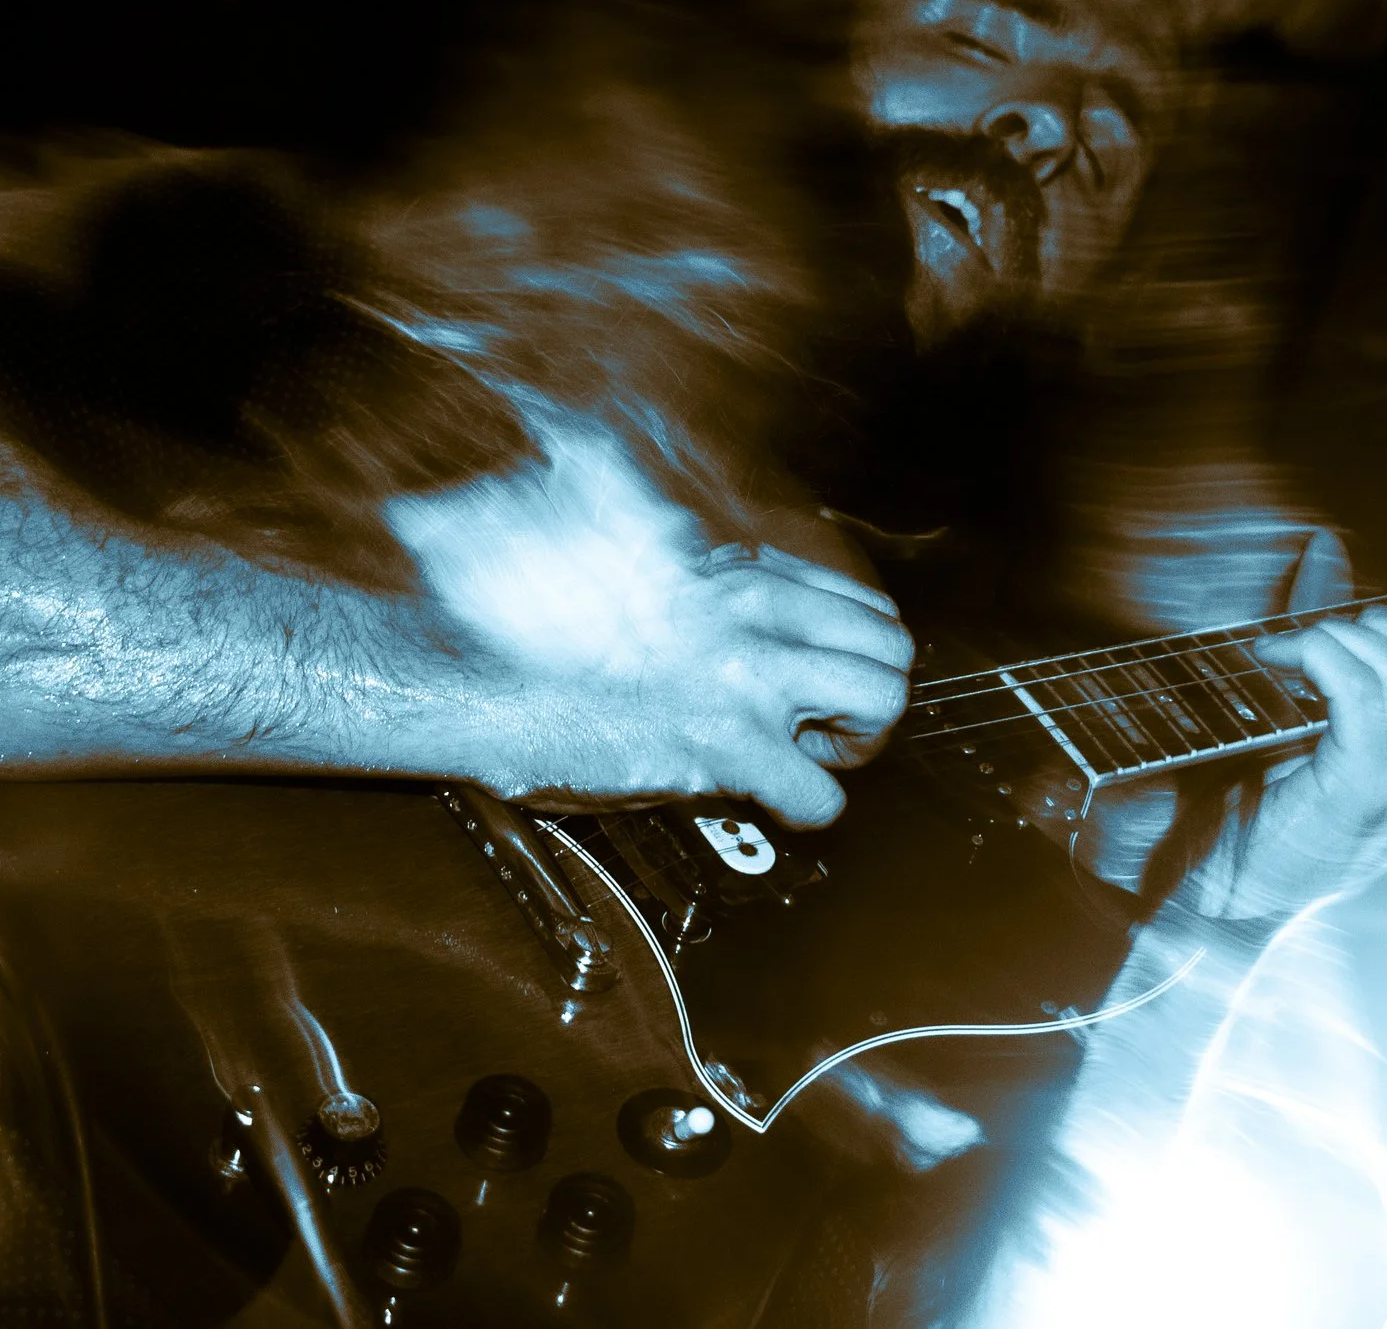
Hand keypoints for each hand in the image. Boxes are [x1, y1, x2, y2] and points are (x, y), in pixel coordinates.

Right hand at [476, 543, 912, 827]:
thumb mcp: (641, 579)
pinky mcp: (722, 740)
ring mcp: (743, 673)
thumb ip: (703, 580)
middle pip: (891, 647)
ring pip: (882, 702)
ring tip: (803, 759)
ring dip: (853, 746)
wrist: (495, 682)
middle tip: (823, 729)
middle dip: (869, 701)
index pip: (862, 605)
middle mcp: (752, 610)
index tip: (816, 684)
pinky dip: (805, 811)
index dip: (850, 656)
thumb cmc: (557, 643)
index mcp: (738, 575)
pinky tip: (765, 800)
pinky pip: (822, 794)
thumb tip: (732, 582)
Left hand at [1186, 606, 1386, 918]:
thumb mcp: (1313, 724)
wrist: (1218, 903)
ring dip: (1338, 639)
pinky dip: (1316, 657)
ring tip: (1285, 651)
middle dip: (1376, 627)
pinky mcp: (1365, 794)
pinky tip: (1275, 659)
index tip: (1335, 631)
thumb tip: (1325, 545)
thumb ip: (1331, 642)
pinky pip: (1361, 695)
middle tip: (1310, 637)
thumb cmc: (1258, 816)